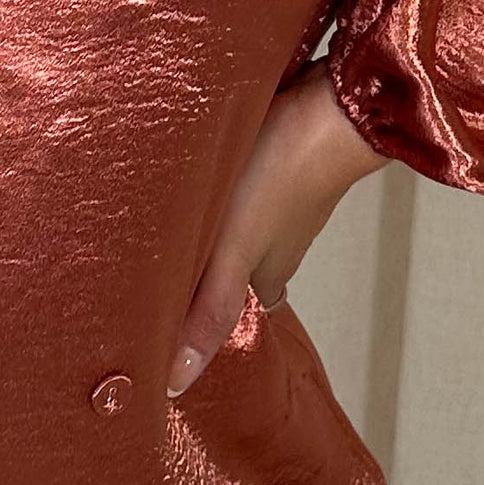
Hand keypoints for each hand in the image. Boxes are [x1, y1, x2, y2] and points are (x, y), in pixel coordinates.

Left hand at [168, 64, 390, 395]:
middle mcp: (278, 242)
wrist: (336, 100)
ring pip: (237, 227)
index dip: (199, 324)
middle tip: (147, 277)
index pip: (230, 313)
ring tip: (158, 230)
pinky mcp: (279, 156)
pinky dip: (220, 190)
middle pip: (233, 270)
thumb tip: (176, 383)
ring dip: (207, 230)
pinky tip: (195, 176)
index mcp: (269, 275)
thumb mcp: (234, 250)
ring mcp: (282, 199)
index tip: (162, 331)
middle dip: (197, 275)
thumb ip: (209, 310)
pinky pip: (243, 185)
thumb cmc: (281, 174)